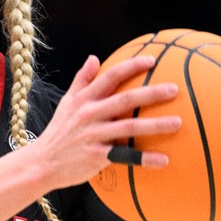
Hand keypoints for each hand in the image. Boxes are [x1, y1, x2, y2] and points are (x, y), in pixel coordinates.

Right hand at [30, 54, 181, 189]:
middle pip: (124, 100)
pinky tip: (165, 160)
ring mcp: (93, 136)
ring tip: (178, 123)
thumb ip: (82, 80)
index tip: (152, 60)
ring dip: (155, 125)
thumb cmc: (59, 131)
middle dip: (151, 93)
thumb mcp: (66, 103)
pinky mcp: (96, 156)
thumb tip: (94, 57)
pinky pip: (125, 157)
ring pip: (128, 127)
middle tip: (174, 90)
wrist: (42, 163)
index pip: (110, 77)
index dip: (131, 67)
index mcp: (84, 99)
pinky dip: (145, 159)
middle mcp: (88, 115)